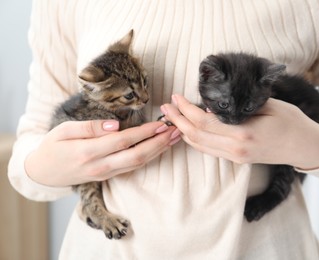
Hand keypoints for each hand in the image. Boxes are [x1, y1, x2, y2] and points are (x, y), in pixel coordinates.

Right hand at [25, 120, 179, 186]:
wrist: (43, 173)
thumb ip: (90, 128)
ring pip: (138, 163)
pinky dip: (149, 157)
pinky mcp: (108, 176)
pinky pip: (132, 167)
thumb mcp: (64, 131)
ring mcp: (105, 174)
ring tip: (173, 138)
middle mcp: (100, 166)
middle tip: (176, 131)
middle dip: (159, 143)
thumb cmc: (52, 147)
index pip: (123, 141)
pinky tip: (158, 149)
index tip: (161, 123)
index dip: (145, 133)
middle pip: (137, 156)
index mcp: (88, 152)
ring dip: (158, 151)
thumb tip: (115, 125)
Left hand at [160, 94, 318, 169]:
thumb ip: (238, 106)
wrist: (306, 147)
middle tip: (166, 106)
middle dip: (178, 120)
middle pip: (196, 136)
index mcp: (243, 134)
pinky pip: (209, 150)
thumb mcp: (268, 106)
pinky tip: (189, 130)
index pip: (203, 122)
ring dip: (183, 131)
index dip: (185, 109)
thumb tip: (213, 104)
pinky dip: (195, 140)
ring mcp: (236, 157)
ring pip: (200, 146)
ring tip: (172, 117)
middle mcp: (235, 149)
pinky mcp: (238, 159)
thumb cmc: (292, 122)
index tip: (176, 96)